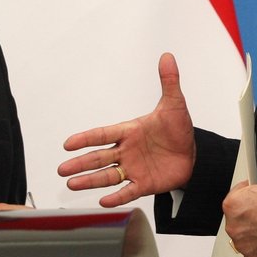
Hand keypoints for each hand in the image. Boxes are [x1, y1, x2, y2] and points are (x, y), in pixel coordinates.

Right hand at [58, 53, 195, 206]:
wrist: (194, 154)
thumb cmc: (178, 129)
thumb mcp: (175, 104)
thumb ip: (169, 81)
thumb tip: (167, 56)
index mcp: (130, 131)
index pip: (103, 134)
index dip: (86, 138)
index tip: (68, 144)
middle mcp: (127, 151)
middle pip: (99, 157)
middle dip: (80, 163)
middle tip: (61, 169)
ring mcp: (134, 168)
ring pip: (107, 176)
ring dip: (90, 180)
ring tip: (71, 184)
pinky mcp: (144, 184)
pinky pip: (128, 190)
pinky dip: (116, 196)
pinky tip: (103, 201)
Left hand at [223, 176, 256, 256]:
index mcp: (233, 204)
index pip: (233, 198)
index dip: (245, 196)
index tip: (251, 197)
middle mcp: (233, 225)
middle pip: (236, 220)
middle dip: (248, 217)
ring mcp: (242, 244)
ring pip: (242, 240)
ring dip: (251, 236)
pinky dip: (255, 255)